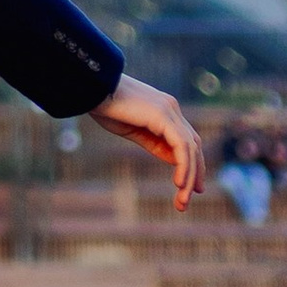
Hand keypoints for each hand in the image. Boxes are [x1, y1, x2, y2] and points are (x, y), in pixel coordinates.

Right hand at [89, 74, 204, 210]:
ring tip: (182, 200)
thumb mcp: (133, 130)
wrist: (91, 87)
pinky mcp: (163, 115)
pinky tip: (179, 183)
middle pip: (194, 144)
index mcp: (165, 110)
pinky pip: (181, 145)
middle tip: (187, 198)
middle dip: (195, 173)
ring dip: (189, 176)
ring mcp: (169, 110)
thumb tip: (175, 159)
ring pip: (190, 148)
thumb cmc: (106, 106)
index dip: (192, 163)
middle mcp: (172, 108)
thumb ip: (155, 142)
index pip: (187, 140)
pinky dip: (184, 166)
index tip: (189, 186)